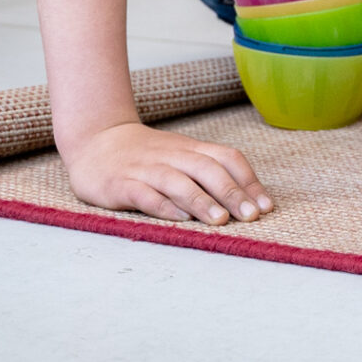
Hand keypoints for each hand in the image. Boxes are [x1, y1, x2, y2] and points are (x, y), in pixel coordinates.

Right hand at [63, 121, 272, 223]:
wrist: (95, 141)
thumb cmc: (147, 155)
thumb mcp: (180, 156)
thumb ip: (208, 173)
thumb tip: (249, 201)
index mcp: (190, 148)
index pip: (227, 158)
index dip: (249, 181)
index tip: (266, 206)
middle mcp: (171, 156)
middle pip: (207, 169)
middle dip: (232, 193)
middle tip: (251, 216)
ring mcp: (145, 169)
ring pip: (177, 182)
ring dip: (201, 201)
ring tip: (220, 220)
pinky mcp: (120, 184)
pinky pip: (143, 194)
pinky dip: (163, 206)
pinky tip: (179, 219)